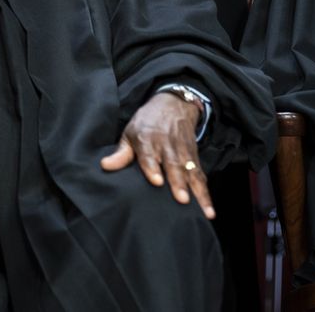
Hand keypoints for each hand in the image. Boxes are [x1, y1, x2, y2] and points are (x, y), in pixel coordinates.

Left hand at [100, 92, 214, 218]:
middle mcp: (168, 146)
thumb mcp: (131, 132)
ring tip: (203, 210)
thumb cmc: (147, 123)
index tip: (156, 181)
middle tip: (182, 199)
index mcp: (148, 140)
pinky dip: (206, 193)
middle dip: (179, 182)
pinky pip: (201, 176)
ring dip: (197, 192)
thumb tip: (105, 165)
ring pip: (191, 173)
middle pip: (174, 166)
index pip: (150, 155)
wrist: (174, 104)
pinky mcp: (194, 157)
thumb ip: (121, 153)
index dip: (153, 168)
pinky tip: (209, 209)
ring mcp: (183, 152)